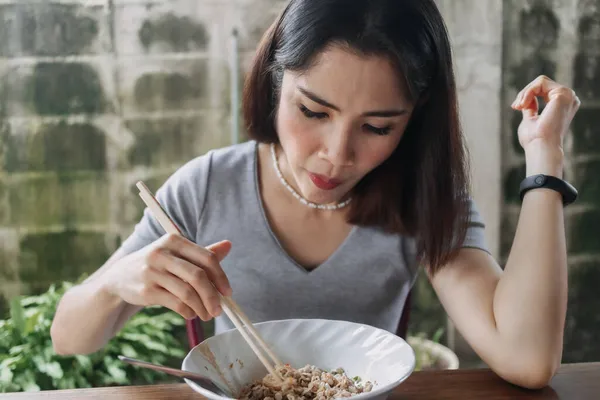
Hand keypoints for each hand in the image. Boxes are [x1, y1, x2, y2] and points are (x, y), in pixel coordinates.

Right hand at [105, 234, 232, 320]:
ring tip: (206, 315)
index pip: (206, 258)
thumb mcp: (177, 254)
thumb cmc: (158, 265)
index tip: (228, 292)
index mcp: (174, 240)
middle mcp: (162, 253)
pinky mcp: (146, 290)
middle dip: (212, 296)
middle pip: (197, 276)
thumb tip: (229, 245)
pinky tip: (191, 314)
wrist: (120, 277)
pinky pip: (175, 303)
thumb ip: (203, 252)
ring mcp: (152, 272)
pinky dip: (188, 311)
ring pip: (187, 292)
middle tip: (219, 310)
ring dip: (201, 307)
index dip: (221, 276)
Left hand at [512, 75, 579, 151]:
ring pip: (540, 81)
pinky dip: (528, 92)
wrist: (541, 146)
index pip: (543, 89)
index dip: (526, 95)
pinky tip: (523, 104)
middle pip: (541, 83)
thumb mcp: (531, 119)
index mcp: (563, 105)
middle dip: (524, 93)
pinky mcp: (563, 94)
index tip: (515, 107)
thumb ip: (531, 108)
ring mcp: (568, 95)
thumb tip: (528, 100)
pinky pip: (540, 83)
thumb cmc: (535, 139)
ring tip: (519, 106)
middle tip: (516, 106)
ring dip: (525, 92)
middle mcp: (569, 99)